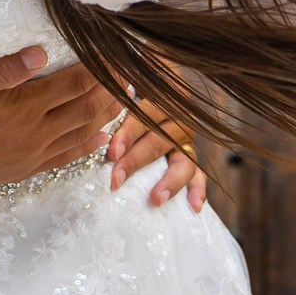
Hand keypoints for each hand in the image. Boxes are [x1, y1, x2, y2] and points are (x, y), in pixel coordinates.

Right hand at [0, 48, 120, 206]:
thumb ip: (2, 71)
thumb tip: (40, 53)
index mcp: (22, 108)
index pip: (75, 84)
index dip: (101, 69)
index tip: (118, 54)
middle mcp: (34, 133)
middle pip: (87, 108)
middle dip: (112, 90)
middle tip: (131, 73)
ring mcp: (31, 154)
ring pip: (82, 133)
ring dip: (107, 115)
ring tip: (125, 99)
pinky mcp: (25, 169)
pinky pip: (66, 158)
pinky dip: (87, 146)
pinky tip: (100, 139)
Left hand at [108, 98, 206, 212]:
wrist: (159, 91)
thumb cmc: (131, 93)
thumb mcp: (127, 88)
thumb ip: (117, 94)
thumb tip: (97, 114)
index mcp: (164, 97)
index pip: (146, 114)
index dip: (129, 133)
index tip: (113, 153)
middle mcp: (179, 118)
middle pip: (160, 141)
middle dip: (137, 161)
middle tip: (117, 179)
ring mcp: (187, 139)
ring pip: (184, 161)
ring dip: (170, 181)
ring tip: (156, 199)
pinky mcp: (191, 157)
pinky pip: (198, 174)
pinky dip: (198, 190)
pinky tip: (194, 207)